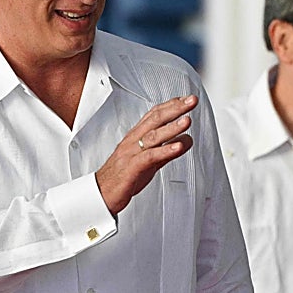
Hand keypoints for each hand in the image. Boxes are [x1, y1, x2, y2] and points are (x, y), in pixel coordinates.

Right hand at [94, 95, 196, 215]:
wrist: (101, 193)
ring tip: (187, 120)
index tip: (186, 99)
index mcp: (135, 137)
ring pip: (153, 136)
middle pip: (155, 119)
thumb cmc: (122, 177)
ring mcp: (131, 153)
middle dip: (175, 108)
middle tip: (191, 101)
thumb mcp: (149, 161)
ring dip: (172, 127)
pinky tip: (178, 147)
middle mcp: (133, 141)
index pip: (154, 115)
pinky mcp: (132, 167)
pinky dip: (165, 150)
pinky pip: (150, 156)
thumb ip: (166, 150)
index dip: (171, 105)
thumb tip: (185, 141)